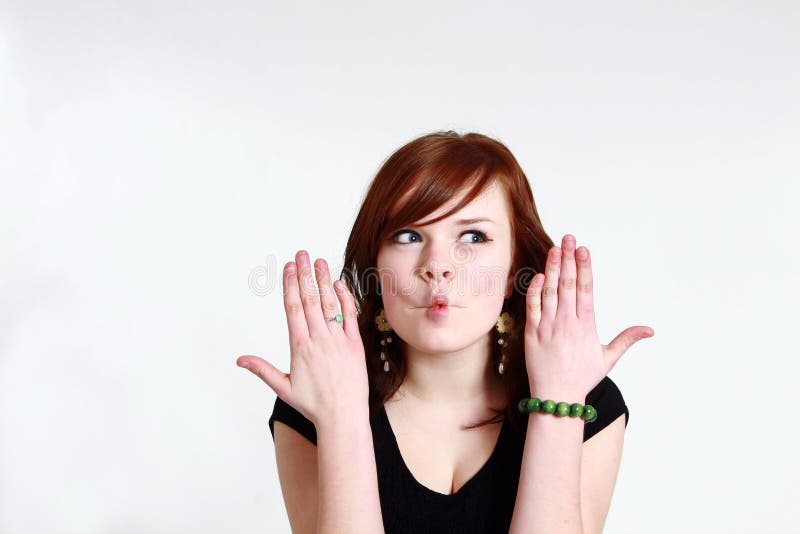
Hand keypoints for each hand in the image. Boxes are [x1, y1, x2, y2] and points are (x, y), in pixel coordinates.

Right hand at [236, 250, 367, 424]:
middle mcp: (319, 340)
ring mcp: (339, 340)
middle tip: (301, 254)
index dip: (290, 285)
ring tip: (318, 261)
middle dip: (304, 275)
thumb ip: (263, 370)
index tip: (288, 268)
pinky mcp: (355, 344)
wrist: (343, 417)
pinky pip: (350, 316)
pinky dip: (345, 298)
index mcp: (300, 347)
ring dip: (323, 281)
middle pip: (310, 300)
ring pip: (329, 304)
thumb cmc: (313, 405)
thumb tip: (240, 360)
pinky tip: (339, 282)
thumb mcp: (284, 388)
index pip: (293, 308)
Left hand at [524, 234, 653, 400]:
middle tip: (569, 238)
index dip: (584, 268)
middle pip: (568, 284)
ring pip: (549, 291)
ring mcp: (548, 327)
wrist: (557, 398)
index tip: (584, 250)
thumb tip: (650, 330)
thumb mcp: (608, 359)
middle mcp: (567, 323)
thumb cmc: (582, 378)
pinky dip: (535, 290)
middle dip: (568, 259)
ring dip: (552, 268)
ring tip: (555, 249)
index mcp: (586, 326)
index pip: (586, 290)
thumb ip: (627, 340)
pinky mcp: (532, 333)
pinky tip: (539, 275)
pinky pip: (532, 307)